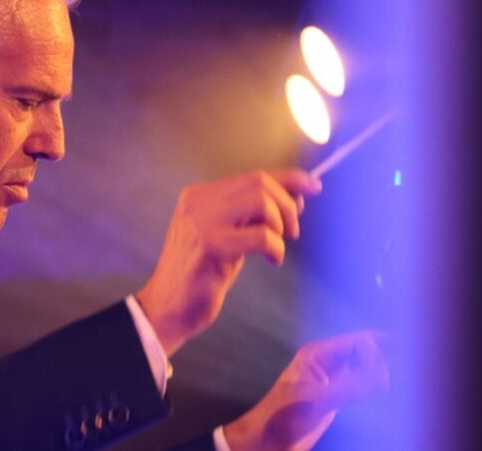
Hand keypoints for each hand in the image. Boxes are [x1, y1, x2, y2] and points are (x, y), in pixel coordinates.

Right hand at [135, 170, 320, 354]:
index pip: (252, 175)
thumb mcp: (226, 235)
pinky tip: (272, 260)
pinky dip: (276, 248)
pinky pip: (261, 236)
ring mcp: (202, 221)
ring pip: (260, 201)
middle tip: (293, 231)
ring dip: (281, 224)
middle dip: (287, 204)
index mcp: (199, 195)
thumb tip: (295, 197)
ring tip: (279, 245)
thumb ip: (251, 215)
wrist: (168, 306)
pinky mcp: (211, 245)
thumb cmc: (201, 273)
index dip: (288, 178)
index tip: (313, 186)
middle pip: (259, 182)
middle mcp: (198, 201)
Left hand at [223, 330, 390, 450]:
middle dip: (380, 356)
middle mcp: (325, 363)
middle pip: (361, 351)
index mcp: (317, 354)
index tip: (388, 371)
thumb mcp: (318, 399)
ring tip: (400, 375)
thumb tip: (382, 375)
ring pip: (361, 367)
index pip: (355, 341)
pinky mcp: (334, 397)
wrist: (268, 439)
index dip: (376, 349)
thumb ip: (350, 386)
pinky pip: (359, 384)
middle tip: (398, 371)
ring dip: (378, 370)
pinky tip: (384, 391)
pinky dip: (372, 386)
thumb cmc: (284, 414)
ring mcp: (330, 380)